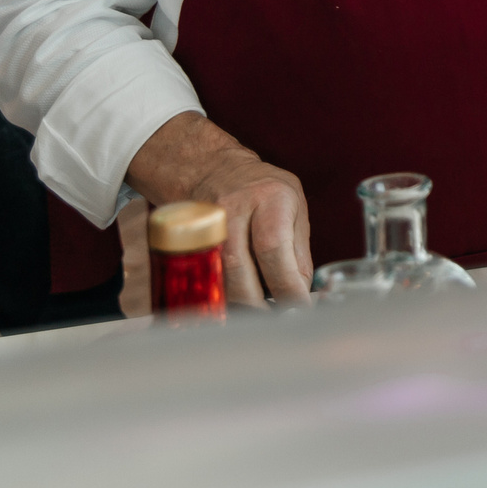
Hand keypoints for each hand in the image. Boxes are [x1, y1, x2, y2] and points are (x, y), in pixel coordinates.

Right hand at [127, 111, 313, 306]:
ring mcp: (203, 222)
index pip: (274, 249)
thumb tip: (301, 294)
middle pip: (238, 268)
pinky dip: (214, 296)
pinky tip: (228, 305)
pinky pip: (197, 276)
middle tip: (274, 318)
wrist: (212, 169)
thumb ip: (299, 251)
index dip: (286, 286)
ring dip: (235, 305)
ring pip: (214, 276)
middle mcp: (233, 207)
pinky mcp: (185, 238)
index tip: (297, 307)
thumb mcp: (294, 207)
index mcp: (270, 197)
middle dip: (258, 304)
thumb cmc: (262, 191)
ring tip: (254, 315)